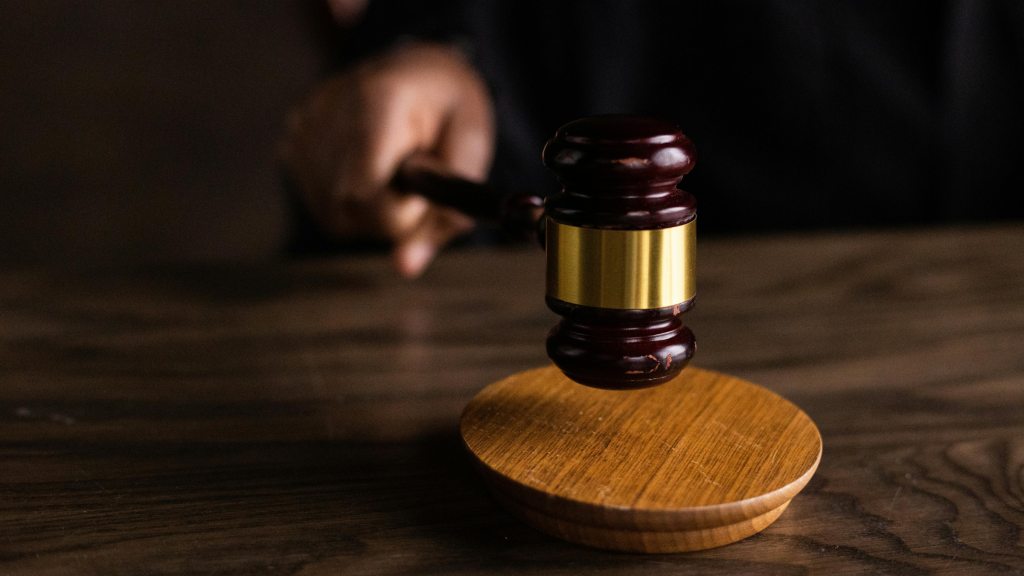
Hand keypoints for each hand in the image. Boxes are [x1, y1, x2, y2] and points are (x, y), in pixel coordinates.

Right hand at [279, 42, 495, 276]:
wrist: (417, 69)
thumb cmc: (449, 109)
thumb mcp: (471, 149)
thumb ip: (446, 210)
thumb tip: (406, 267)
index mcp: (378, 100)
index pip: (364, 190)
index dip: (398, 213)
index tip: (422, 195)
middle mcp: (328, 109)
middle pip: (348, 209)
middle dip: (391, 215)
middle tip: (415, 183)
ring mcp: (303, 126)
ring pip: (334, 216)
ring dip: (372, 213)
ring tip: (393, 172)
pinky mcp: (291, 142)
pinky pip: (322, 206)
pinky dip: (352, 204)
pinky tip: (369, 172)